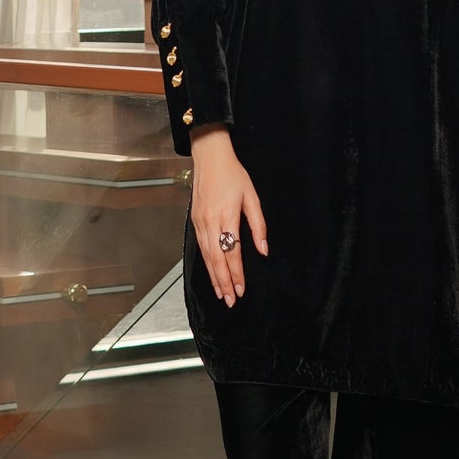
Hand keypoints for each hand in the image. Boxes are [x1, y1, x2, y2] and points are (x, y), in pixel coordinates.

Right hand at [188, 125, 268, 303]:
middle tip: (230, 301)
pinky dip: (206, 264)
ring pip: (207, 256)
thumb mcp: (251, 196)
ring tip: (221, 294)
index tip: (241, 290)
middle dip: (224, 282)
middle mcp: (210, 222)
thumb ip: (258, 224)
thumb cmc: (233, 175)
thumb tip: (263, 250)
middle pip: (217, 260)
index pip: (232, 253)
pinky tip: (212, 273)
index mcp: (227, 216)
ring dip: (214, 277)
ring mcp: (200, 222)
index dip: (237, 274)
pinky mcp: (195, 221)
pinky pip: (201, 248)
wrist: (210, 157)